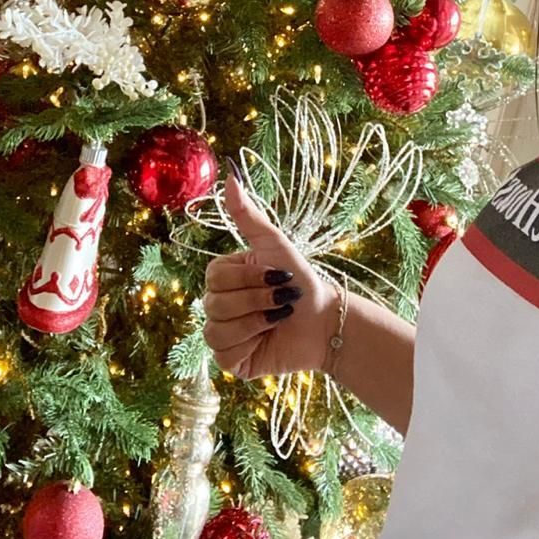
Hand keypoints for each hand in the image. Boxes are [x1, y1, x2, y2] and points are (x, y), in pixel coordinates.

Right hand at [203, 173, 338, 380]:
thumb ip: (247, 214)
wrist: (326, 321)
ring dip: (256, 322)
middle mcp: (217, 306)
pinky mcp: (232, 363)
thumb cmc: (301, 280)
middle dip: (256, 300)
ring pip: (216, 330)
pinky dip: (250, 344)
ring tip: (278, 319)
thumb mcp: (274, 243)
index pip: (213, 277)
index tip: (277, 275)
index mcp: (222, 279)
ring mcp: (223, 335)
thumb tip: (230, 176)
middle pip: (214, 304)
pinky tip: (268, 339)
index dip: (247, 278)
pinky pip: (224, 355)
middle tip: (283, 299)